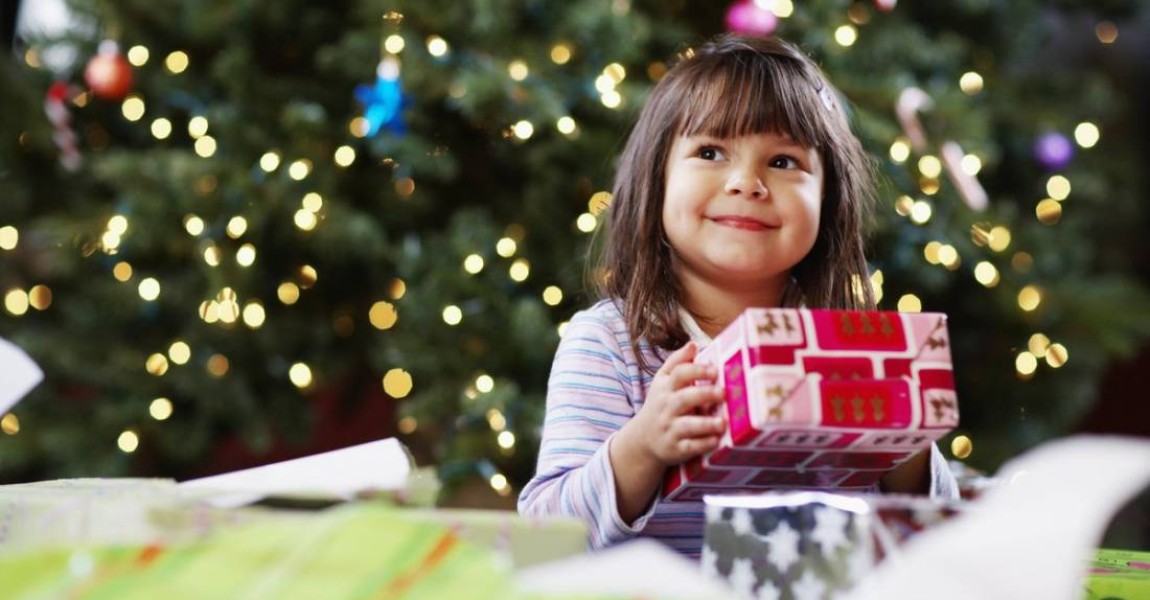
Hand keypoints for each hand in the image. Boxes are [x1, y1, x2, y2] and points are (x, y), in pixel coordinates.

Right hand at [630, 341, 727, 465]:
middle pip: (684, 398)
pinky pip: (689, 447)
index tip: (714, 370)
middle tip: (723, 392)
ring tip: (722, 422)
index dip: (697, 371)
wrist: (643, 439)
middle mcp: (666, 407)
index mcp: (665, 387)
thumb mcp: (662, 381)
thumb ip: (677, 362)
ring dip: (706, 424)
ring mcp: (670, 429)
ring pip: (687, 425)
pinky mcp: (675, 449)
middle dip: (704, 394)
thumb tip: (693, 344)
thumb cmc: (661, 404)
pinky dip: (703, 445)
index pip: (678, 374)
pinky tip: (716, 440)